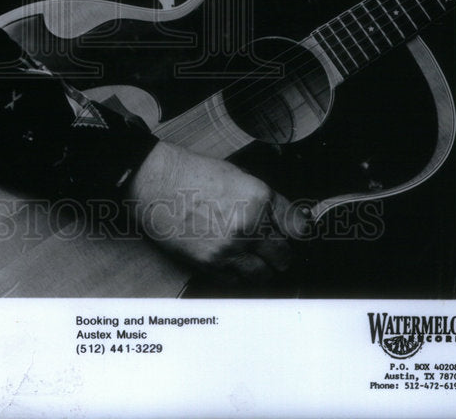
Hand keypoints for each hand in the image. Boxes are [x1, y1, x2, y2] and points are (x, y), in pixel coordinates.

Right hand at [126, 141, 307, 283]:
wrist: (157, 182)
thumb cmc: (193, 174)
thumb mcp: (238, 176)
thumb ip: (263, 200)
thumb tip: (284, 218)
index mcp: (259, 198)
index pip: (298, 227)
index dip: (297, 231)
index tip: (294, 234)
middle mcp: (249, 226)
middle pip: (284, 256)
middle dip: (281, 253)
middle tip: (274, 250)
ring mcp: (230, 248)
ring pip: (263, 275)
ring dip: (262, 268)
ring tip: (253, 258)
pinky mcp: (210, 264)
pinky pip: (237, 281)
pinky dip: (239, 275)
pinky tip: (232, 261)